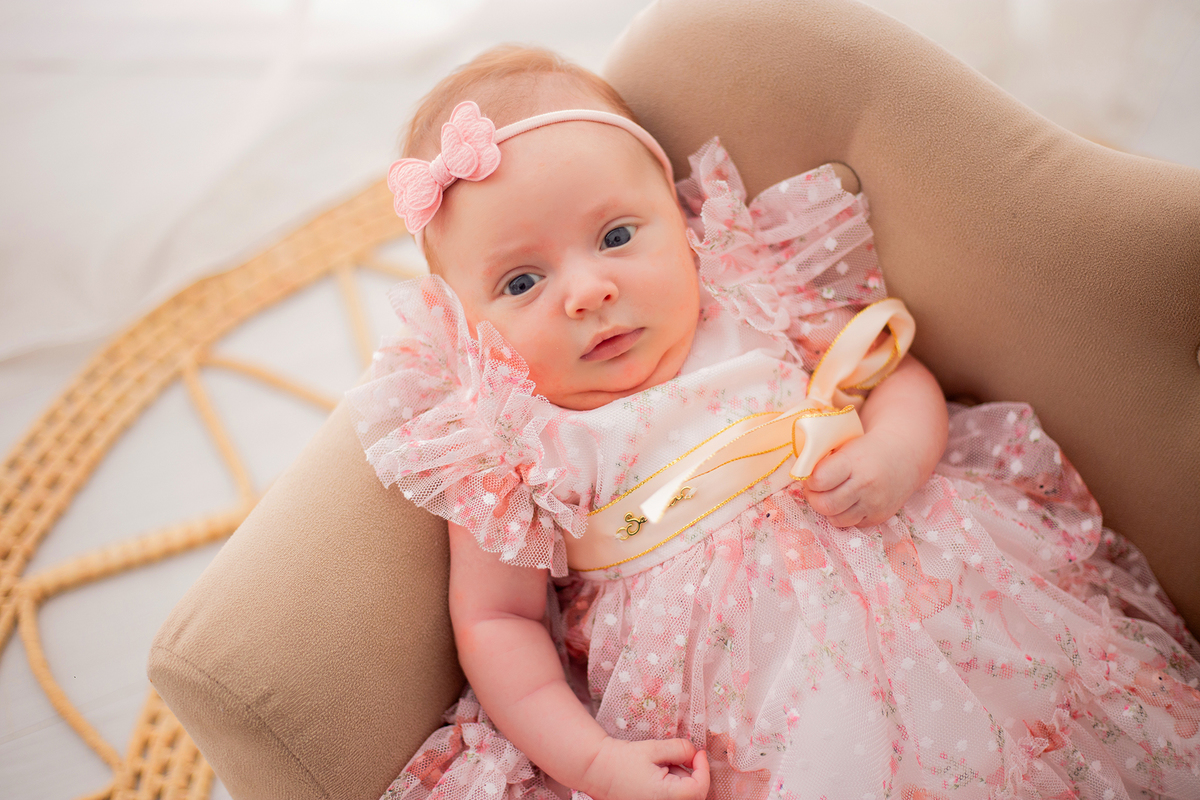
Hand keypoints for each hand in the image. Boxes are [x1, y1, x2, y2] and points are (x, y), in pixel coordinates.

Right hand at [579, 737, 708, 799]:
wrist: (597, 770)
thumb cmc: (622, 759)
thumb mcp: (654, 748)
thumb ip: (680, 749)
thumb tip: (695, 753)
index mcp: (665, 796)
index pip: (699, 788)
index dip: (704, 769)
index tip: (699, 753)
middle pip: (693, 794)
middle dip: (692, 773)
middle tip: (679, 756)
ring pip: (683, 797)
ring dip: (681, 780)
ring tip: (661, 765)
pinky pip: (671, 798)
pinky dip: (672, 786)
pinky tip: (658, 774)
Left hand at [803, 427, 921, 527]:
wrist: (904, 455)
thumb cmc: (867, 449)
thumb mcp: (846, 445)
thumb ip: (825, 460)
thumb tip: (800, 474)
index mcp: (854, 462)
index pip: (819, 480)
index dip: (809, 480)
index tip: (810, 476)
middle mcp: (865, 485)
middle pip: (825, 504)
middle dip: (814, 498)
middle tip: (815, 490)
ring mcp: (874, 503)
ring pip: (836, 519)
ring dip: (827, 509)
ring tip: (829, 496)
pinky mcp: (879, 516)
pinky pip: (851, 524)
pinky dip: (843, 516)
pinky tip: (845, 502)